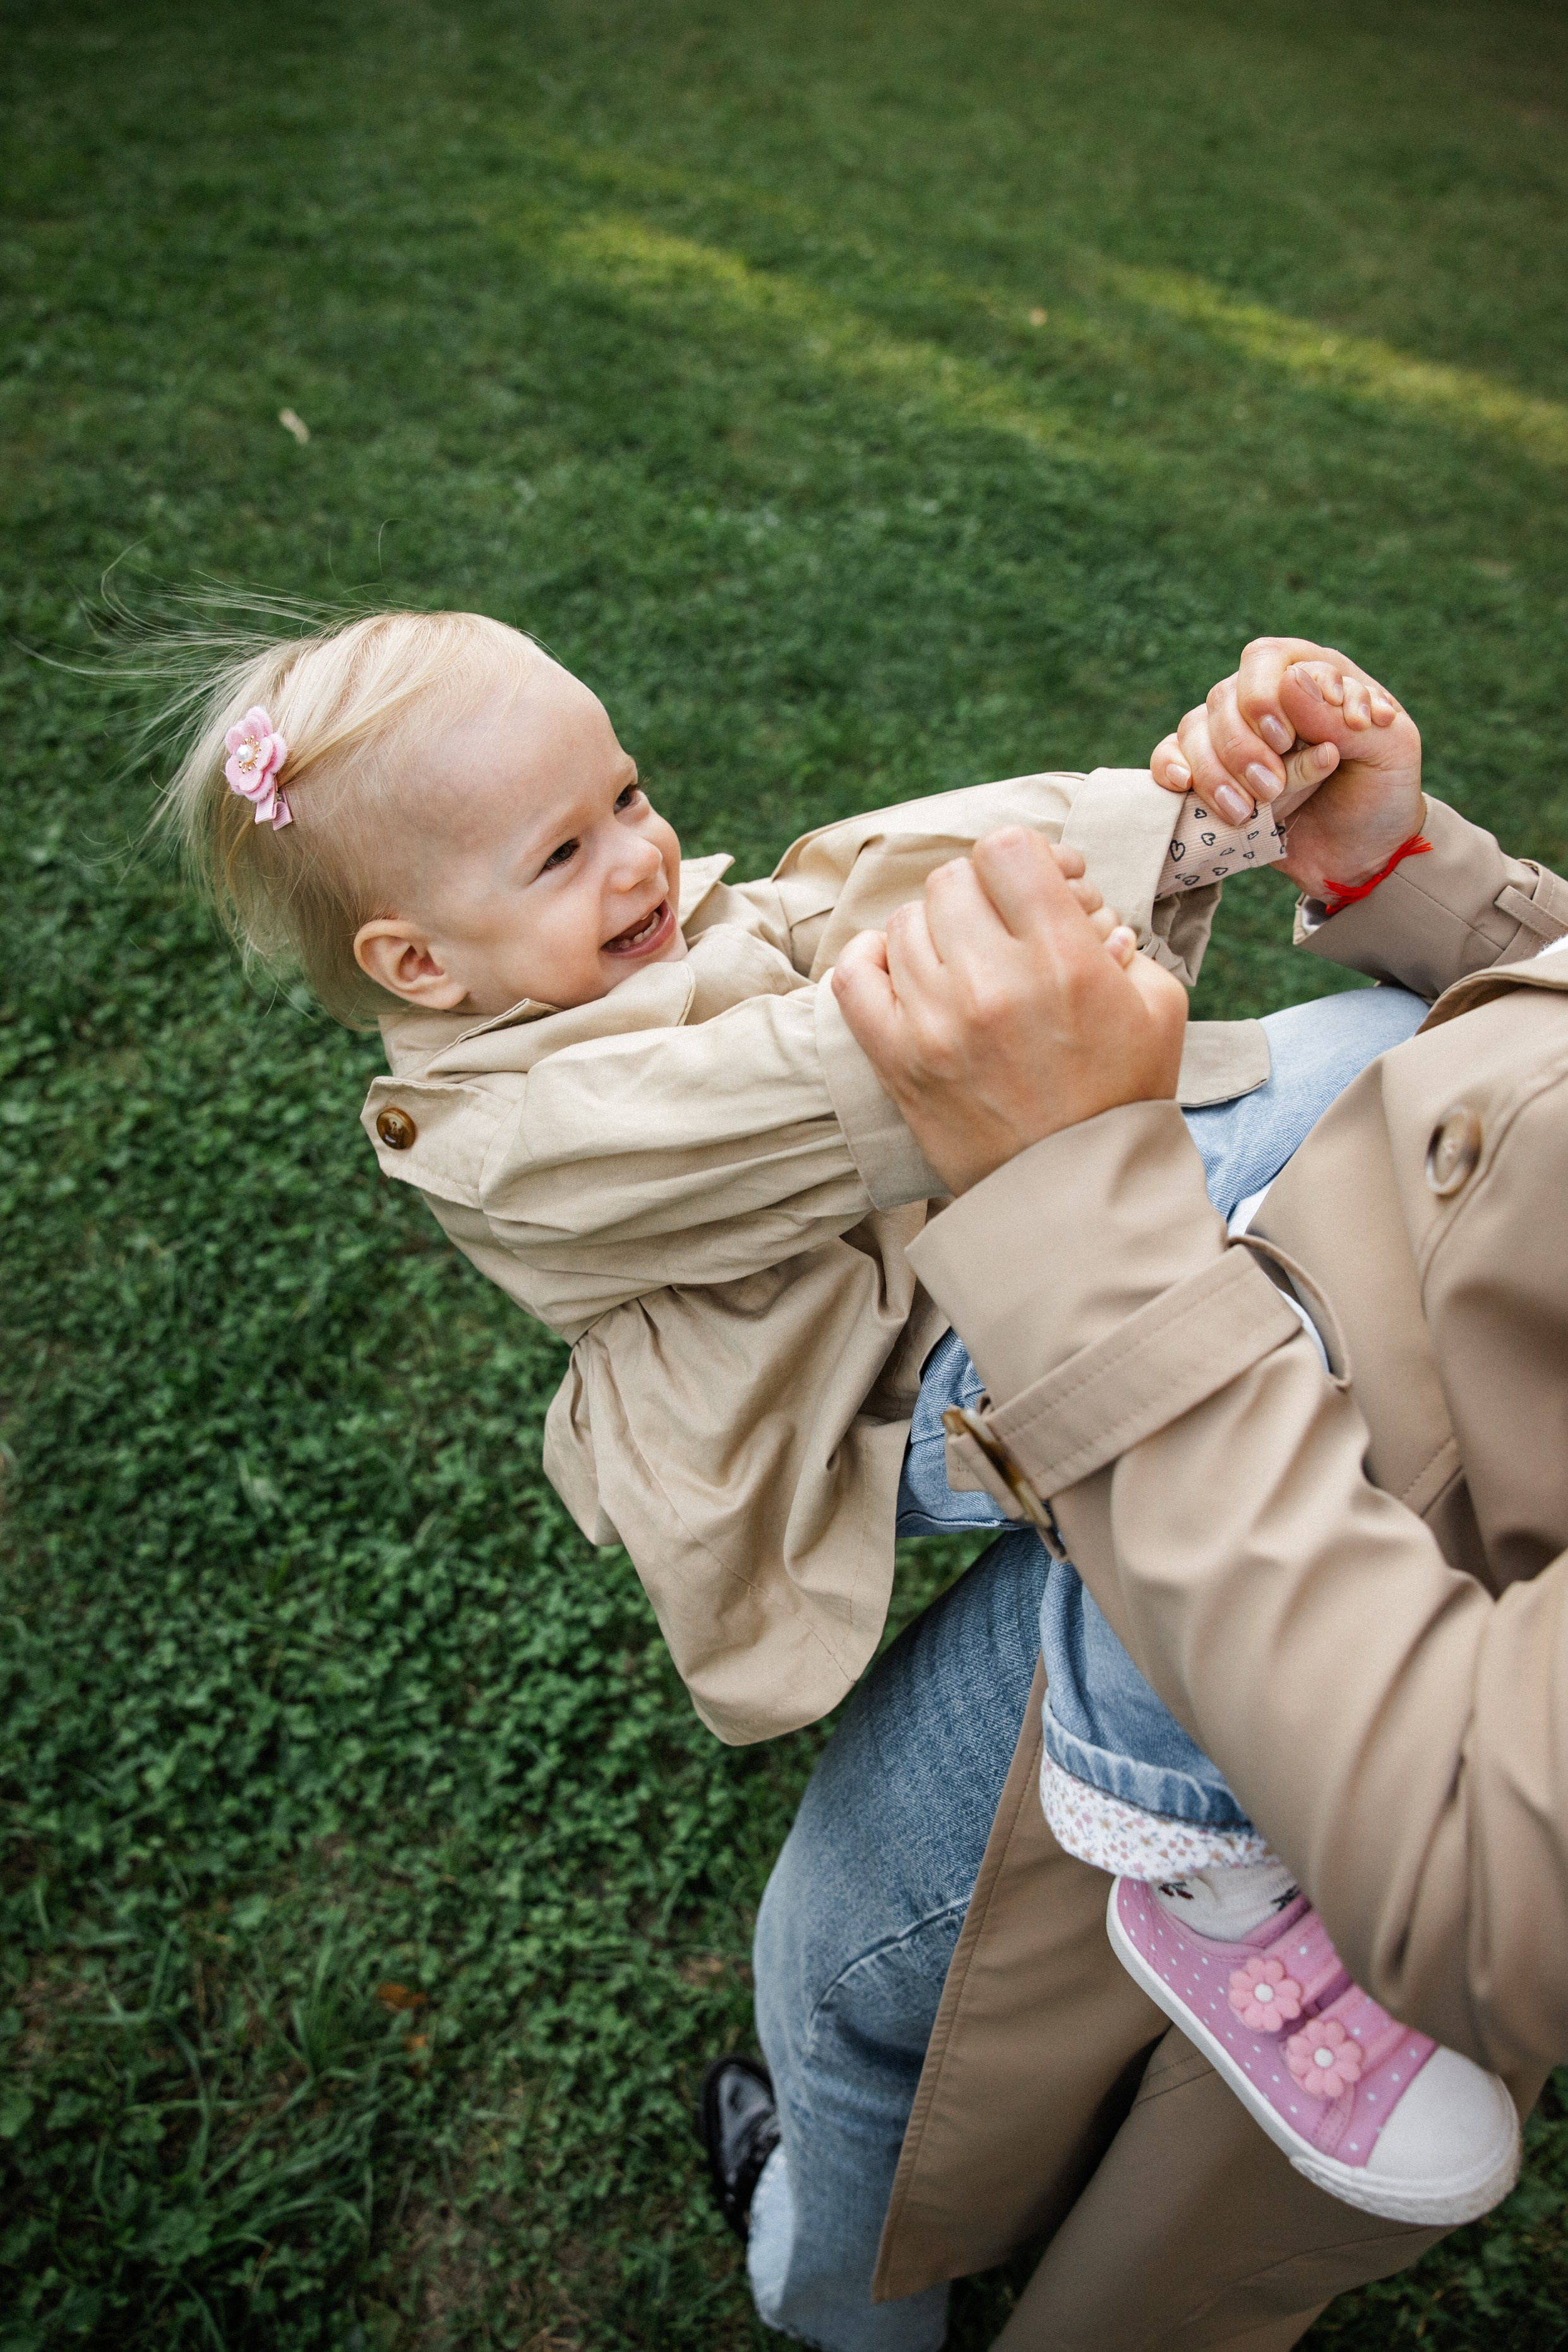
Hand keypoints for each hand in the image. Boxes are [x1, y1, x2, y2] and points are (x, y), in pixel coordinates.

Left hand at [832, 829, 1188, 1194]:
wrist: (1077, 1194)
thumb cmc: (1122, 1098)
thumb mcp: (1156, 1009)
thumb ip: (1119, 942)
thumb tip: (1080, 907)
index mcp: (1062, 959)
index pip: (1008, 849)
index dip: (1024, 860)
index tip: (1038, 890)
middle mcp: (992, 982)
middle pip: (953, 881)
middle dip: (982, 897)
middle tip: (1004, 932)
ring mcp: (936, 1021)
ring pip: (906, 924)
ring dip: (937, 932)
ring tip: (965, 965)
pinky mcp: (897, 1060)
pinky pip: (853, 976)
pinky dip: (869, 959)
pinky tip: (898, 965)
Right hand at [1149, 638, 1423, 899]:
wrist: (1362, 858)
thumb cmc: (1381, 796)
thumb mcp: (1390, 752)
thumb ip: (1344, 715)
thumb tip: (1291, 681)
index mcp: (1313, 677)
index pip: (1266, 660)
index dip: (1265, 696)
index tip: (1286, 741)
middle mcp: (1268, 700)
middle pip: (1224, 698)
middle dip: (1241, 748)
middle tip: (1270, 788)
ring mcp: (1234, 736)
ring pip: (1195, 730)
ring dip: (1213, 771)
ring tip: (1243, 812)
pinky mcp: (1210, 774)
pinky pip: (1171, 755)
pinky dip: (1170, 767)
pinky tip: (1184, 786)